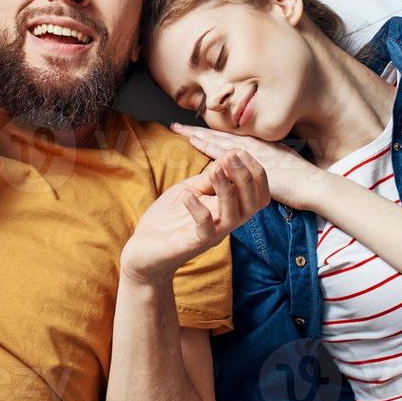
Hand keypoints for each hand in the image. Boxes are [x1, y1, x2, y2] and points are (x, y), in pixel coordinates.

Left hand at [120, 150, 268, 284]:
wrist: (144, 249)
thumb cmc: (169, 218)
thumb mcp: (191, 189)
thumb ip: (210, 176)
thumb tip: (230, 153)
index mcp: (229, 208)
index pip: (258, 193)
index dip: (255, 171)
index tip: (239, 151)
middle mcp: (226, 222)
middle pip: (253, 203)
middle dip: (246, 177)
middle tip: (232, 156)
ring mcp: (213, 234)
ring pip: (234, 215)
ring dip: (226, 189)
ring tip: (215, 170)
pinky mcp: (195, 243)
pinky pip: (206, 229)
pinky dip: (199, 210)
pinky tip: (187, 195)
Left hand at [170, 124, 322, 209]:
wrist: (314, 185)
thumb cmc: (299, 178)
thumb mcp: (277, 165)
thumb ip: (260, 163)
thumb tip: (249, 164)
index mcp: (256, 147)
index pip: (225, 137)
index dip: (207, 132)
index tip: (189, 129)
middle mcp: (252, 147)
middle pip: (219, 136)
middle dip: (197, 131)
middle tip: (176, 125)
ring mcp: (252, 155)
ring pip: (220, 142)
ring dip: (201, 136)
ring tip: (182, 132)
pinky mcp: (253, 165)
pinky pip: (228, 155)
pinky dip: (212, 149)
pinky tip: (198, 145)